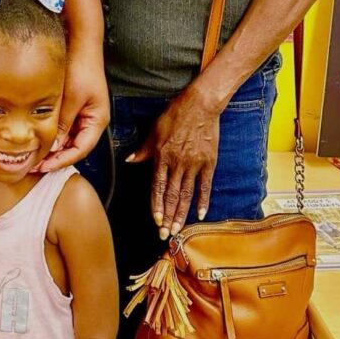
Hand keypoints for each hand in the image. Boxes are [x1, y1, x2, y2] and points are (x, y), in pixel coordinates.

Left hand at [39, 43, 109, 171]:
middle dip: (56, 158)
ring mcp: (83, 114)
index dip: (62, 161)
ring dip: (53, 149)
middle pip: (75, 148)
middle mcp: (92, 120)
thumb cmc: (81, 68)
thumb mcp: (70, 98)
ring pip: (68, 140)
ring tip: (34, 156)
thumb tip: (53, 146)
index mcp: (97, 120)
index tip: (43, 166)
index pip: (81, 150)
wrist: (81, 44)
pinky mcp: (74, 107)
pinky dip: (53, 135)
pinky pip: (64, 128)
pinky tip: (38, 139)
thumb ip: (63, 123)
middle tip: (34, 166)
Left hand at [126, 85, 220, 238]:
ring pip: (187, 194)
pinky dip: (203, 201)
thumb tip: (130, 161)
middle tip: (164, 234)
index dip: (156, 205)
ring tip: (177, 229)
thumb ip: (143, 149)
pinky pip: (205, 186)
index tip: (155, 220)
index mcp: (162, 156)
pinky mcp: (209, 162)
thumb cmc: (175, 114)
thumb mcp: (154, 130)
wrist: (200, 104)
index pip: (157, 187)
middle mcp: (177, 163)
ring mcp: (194, 164)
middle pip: (172, 195)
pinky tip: (200, 214)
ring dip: (181, 214)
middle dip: (167, 217)